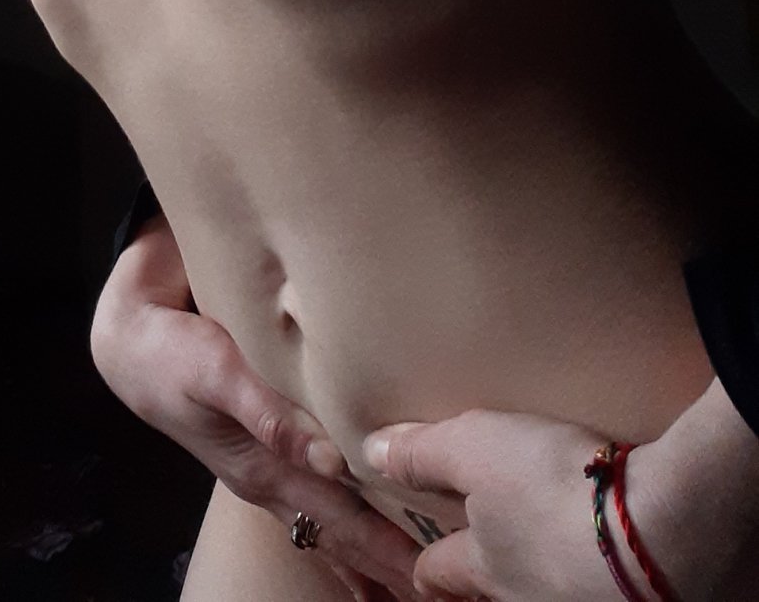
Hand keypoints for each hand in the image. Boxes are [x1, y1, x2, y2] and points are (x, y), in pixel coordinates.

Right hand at [92, 214, 423, 600]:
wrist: (130, 346)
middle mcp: (268, 479)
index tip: (428, 576)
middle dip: (387, 567)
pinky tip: (364, 527)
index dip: (385, 550)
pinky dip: (343, 524)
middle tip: (440, 592)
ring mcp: (266, 468)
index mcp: (262, 469)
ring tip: (409, 582)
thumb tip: (330, 457)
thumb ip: (268, 412)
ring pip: (328, 523)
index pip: (338, 522)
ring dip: (369, 553)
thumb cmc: (172, 355)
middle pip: (339, 535)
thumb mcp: (217, 374)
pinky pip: (314, 497)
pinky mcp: (265, 446)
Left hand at [361, 405, 733, 601]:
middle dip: (491, 573)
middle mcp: (528, 597)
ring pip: (548, 590)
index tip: (420, 564)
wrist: (663, 525)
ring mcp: (580, 601)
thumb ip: (422, 451)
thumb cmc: (554, 485)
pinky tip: (611, 548)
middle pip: (495, 590)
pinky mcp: (637, 598)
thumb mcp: (474, 447)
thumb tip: (370, 452)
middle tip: (493, 551)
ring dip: (548, 570)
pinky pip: (601, 585)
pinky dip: (599, 569)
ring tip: (556, 542)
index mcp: (484, 566)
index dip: (425, 564)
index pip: (436, 573)